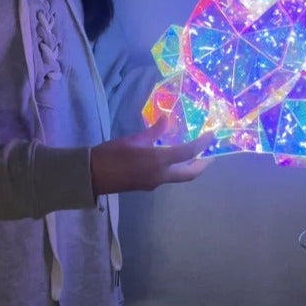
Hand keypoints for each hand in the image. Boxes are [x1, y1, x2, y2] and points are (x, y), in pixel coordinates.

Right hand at [90, 117, 214, 195]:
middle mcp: (161, 175)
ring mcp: (155, 183)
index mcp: (158, 160)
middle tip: (211, 154)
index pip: (189, 152)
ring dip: (190, 167)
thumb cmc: (111, 154)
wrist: (92, 176)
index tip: (212, 134)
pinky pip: (169, 177)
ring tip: (196, 154)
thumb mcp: (133, 139)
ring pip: (180, 177)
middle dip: (203, 164)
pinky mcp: (148, 185)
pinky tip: (173, 159)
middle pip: (190, 173)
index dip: (203, 143)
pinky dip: (177, 168)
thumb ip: (153, 131)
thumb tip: (166, 119)